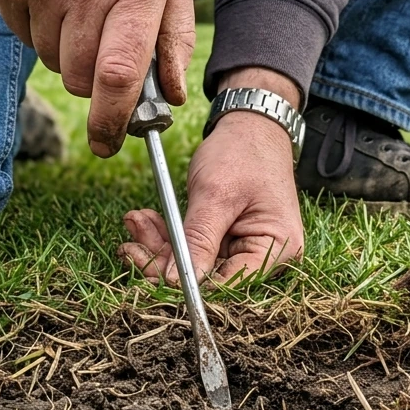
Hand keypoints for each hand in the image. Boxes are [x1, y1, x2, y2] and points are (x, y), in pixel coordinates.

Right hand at [0, 0, 194, 156]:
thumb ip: (175, 32)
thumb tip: (171, 94)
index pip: (120, 74)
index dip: (113, 120)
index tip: (109, 142)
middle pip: (82, 78)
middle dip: (94, 81)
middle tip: (101, 44)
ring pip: (54, 62)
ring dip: (68, 50)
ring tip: (79, 1)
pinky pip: (25, 37)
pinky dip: (40, 27)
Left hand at [120, 68, 304, 284]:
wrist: (248, 124)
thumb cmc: (242, 152)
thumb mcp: (216, 194)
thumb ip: (198, 240)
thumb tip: (176, 282)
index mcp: (279, 249)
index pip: (231, 285)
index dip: (190, 286)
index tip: (151, 272)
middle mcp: (266, 255)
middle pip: (210, 278)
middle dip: (166, 262)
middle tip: (131, 246)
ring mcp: (244, 248)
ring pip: (195, 264)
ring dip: (160, 246)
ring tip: (136, 222)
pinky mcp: (225, 239)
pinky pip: (193, 248)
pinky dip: (168, 236)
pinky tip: (146, 221)